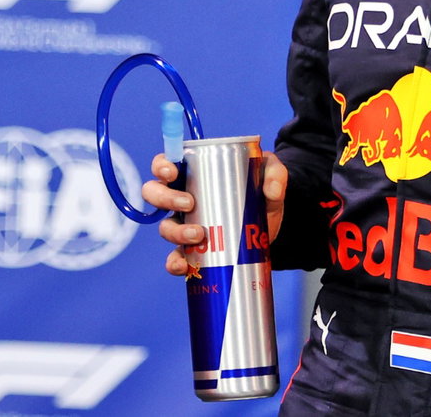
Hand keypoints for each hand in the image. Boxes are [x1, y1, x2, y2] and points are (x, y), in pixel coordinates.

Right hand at [141, 152, 287, 275]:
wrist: (272, 226)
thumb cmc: (262, 192)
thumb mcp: (271, 176)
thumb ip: (275, 173)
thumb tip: (271, 189)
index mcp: (193, 173)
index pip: (166, 164)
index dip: (161, 166)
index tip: (173, 172)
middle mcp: (182, 198)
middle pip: (155, 193)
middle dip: (166, 198)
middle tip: (189, 203)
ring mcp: (185, 225)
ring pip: (165, 227)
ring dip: (175, 231)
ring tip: (199, 235)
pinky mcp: (193, 250)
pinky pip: (175, 258)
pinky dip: (175, 263)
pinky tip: (184, 266)